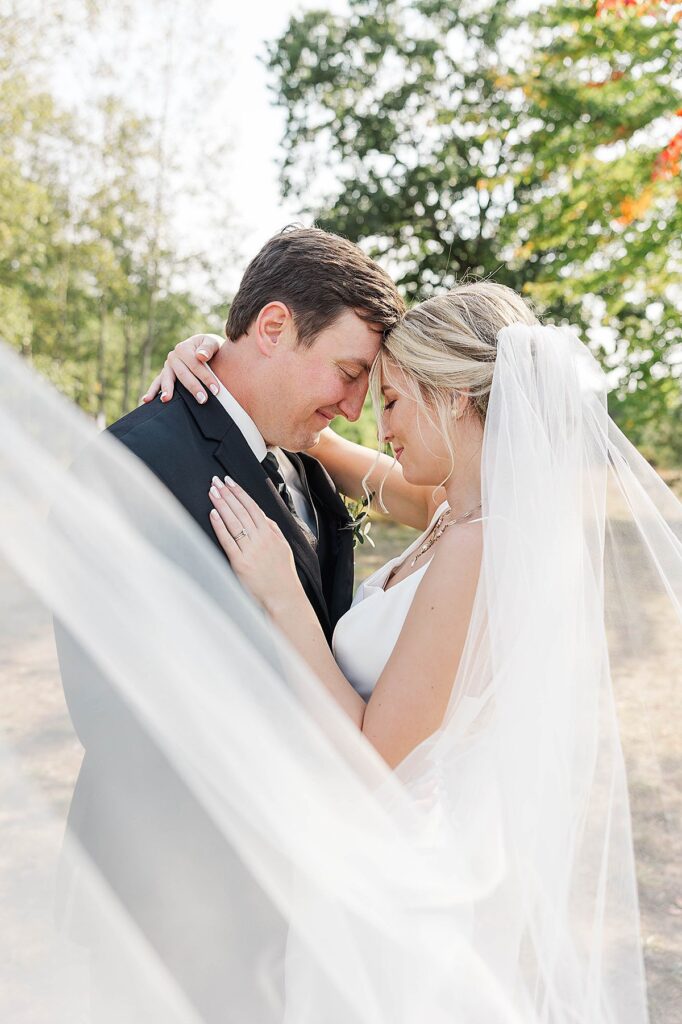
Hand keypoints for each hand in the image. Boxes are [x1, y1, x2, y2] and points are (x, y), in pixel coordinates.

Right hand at [140, 333, 223, 404]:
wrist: (204, 349)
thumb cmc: (210, 348)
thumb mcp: (212, 343)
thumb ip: (208, 348)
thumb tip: (201, 356)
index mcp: (183, 348)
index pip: (195, 364)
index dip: (206, 377)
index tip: (216, 389)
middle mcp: (173, 357)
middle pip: (182, 374)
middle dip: (193, 387)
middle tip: (203, 400)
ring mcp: (167, 367)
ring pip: (167, 379)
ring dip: (167, 389)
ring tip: (166, 399)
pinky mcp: (165, 375)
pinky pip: (157, 383)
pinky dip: (151, 391)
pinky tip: (146, 400)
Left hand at [208, 475, 299, 611]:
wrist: (284, 597)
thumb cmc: (282, 575)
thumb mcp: (283, 547)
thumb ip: (272, 529)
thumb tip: (260, 515)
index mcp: (271, 534)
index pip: (253, 507)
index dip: (240, 492)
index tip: (229, 481)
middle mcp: (261, 539)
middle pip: (241, 511)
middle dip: (227, 494)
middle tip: (215, 481)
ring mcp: (250, 551)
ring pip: (234, 522)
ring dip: (222, 505)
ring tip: (212, 492)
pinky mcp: (240, 563)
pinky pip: (228, 541)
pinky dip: (220, 526)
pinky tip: (213, 514)